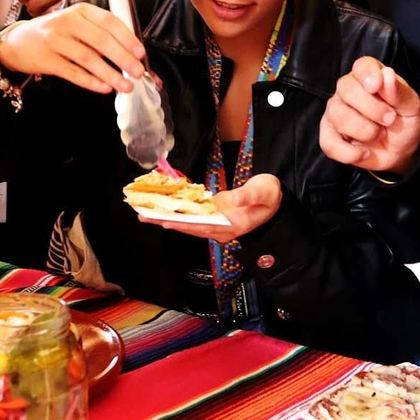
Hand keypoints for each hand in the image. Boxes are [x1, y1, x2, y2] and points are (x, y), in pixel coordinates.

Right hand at [0, 4, 145, 93]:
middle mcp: (68, 22)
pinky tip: (104, 88)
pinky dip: (90, 81)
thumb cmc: (56, 34)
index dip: (127, 38)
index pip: (109, 21)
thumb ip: (102, 36)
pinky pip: (72, 72)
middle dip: (122, 58)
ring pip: (87, 58)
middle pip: (100, 40)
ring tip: (125, 85)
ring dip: (109, 73)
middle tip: (137, 72)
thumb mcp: (77, 25)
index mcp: (81, 11)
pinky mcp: (46, 59)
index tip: (141, 53)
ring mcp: (55, 40)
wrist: (18, 41)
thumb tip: (133, 56)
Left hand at [142, 174, 282, 239]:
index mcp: (233, 224)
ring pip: (189, 225)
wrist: (275, 203)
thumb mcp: (264, 191)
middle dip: (166, 222)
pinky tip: (166, 212)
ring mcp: (218, 226)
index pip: (202, 225)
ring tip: (147, 216)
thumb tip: (229, 200)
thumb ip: (247, 194)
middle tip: (144, 217)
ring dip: (168, 220)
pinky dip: (178, 216)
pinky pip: (193, 220)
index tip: (164, 221)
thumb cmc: (270, 196)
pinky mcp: (215, 219)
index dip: (182, 223)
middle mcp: (222, 229)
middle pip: (190, 227)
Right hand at [319, 56, 419, 174]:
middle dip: (372, 109)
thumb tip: (387, 75)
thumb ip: (400, 92)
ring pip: (339, 116)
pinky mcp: (328, 134)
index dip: (367, 74)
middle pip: (346, 89)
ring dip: (365, 131)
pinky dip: (349, 153)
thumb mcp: (411, 108)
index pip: (361, 66)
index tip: (376, 87)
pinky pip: (329, 143)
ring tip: (379, 135)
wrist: (400, 151)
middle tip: (390, 119)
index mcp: (370, 76)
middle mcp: (348, 90)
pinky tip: (365, 153)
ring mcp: (335, 111)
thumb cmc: (403, 123)